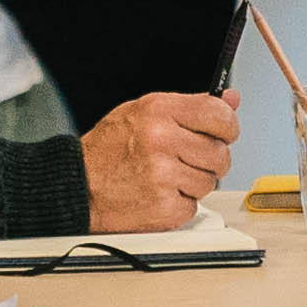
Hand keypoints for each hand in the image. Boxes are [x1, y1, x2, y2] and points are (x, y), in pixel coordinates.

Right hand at [79, 89, 241, 231]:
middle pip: (220, 153)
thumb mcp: (144, 113)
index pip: (219, 114)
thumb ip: (190, 106)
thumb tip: (229, 99)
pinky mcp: (164, 207)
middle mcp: (161, 140)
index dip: (227, 126)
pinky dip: (179, 204)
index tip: (223, 132)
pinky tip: (158, 194)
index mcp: (158, 111)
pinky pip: (194, 206)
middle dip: (209, 160)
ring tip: (165, 177)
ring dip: (193, 183)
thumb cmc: (107, 150)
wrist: (77, 187)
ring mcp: (163, 176)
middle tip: (185, 160)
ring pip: (209, 182)